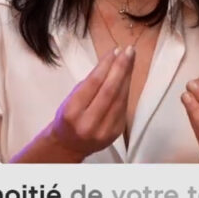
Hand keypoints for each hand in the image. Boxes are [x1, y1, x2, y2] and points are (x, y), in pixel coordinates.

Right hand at [45, 45, 133, 159]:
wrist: (69, 146)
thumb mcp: (70, 99)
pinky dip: (126, 90)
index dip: (106, 65)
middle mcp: (89, 123)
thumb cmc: (68, 118)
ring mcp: (104, 130)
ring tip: (130, 60)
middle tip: (129, 51)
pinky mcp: (116, 132)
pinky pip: (124, 107)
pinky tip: (128, 77)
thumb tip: (111, 62)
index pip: (94, 84)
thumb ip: (89, 83)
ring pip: (120, 98)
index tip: (115, 51)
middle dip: (121, 68)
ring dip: (127, 77)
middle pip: (110, 90)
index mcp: (72, 112)